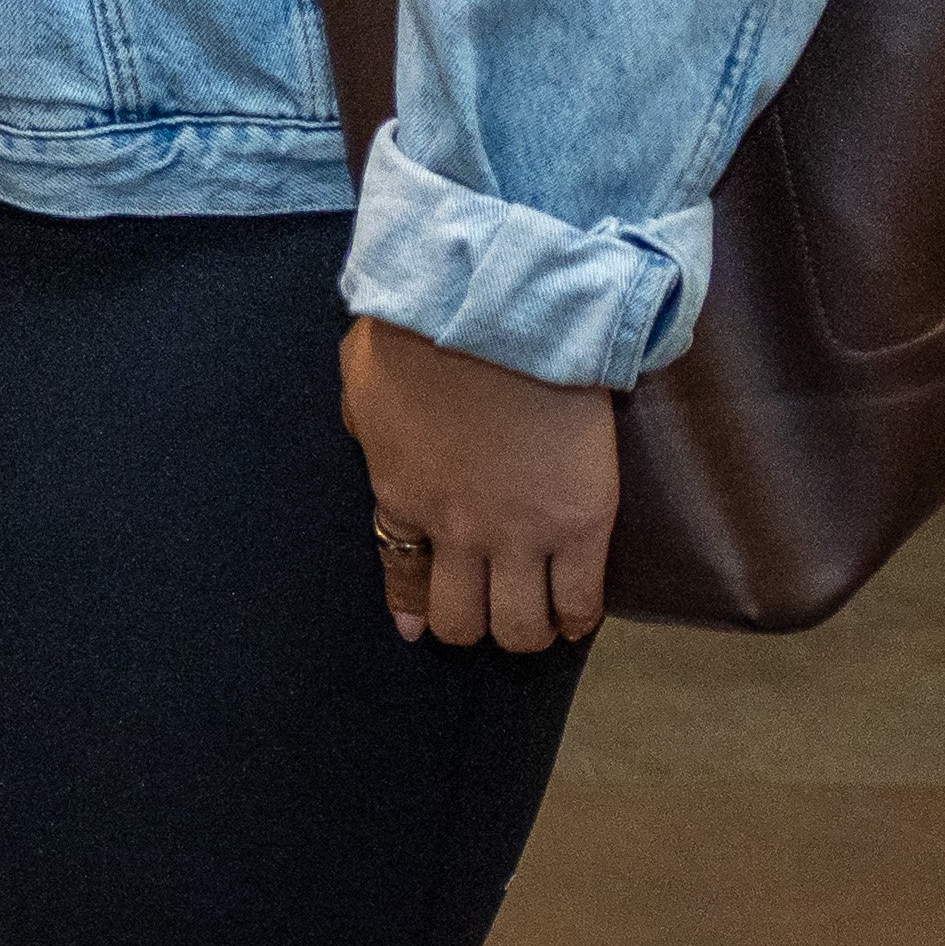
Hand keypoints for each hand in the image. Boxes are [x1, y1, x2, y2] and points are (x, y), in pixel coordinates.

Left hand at [341, 314, 617, 651]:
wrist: (502, 314)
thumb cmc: (424, 329)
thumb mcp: (364, 377)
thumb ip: (366, 423)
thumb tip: (370, 440)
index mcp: (401, 494)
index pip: (401, 572)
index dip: (412, 608)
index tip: (417, 626)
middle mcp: (456, 530)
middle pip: (459, 620)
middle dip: (470, 625)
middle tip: (489, 610)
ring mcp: (519, 534)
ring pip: (520, 627)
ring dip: (526, 631)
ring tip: (538, 620)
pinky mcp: (580, 525)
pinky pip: (580, 600)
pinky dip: (579, 618)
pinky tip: (578, 616)